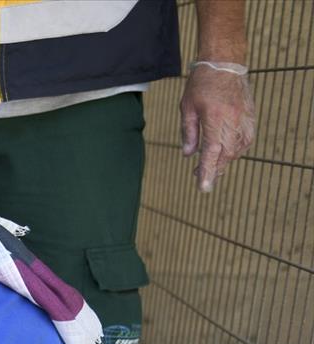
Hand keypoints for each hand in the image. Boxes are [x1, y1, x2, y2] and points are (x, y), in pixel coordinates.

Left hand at [180, 61, 255, 191]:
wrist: (225, 63)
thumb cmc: (201, 84)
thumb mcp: (187, 108)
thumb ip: (188, 132)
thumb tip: (189, 155)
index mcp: (214, 118)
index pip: (212, 152)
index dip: (208, 171)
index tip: (204, 187)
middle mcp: (232, 120)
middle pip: (226, 154)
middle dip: (214, 169)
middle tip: (200, 176)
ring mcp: (244, 118)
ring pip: (237, 149)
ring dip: (225, 160)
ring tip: (211, 165)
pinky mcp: (250, 115)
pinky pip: (246, 139)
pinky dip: (237, 149)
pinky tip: (227, 152)